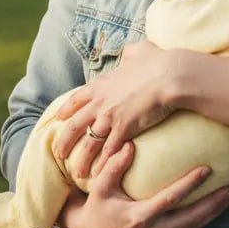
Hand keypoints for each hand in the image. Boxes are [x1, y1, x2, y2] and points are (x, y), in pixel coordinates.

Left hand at [53, 40, 180, 179]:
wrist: (169, 75)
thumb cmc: (158, 62)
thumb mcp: (139, 51)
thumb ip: (131, 53)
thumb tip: (130, 52)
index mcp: (101, 84)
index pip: (76, 99)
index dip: (66, 110)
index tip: (58, 119)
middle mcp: (100, 102)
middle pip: (74, 125)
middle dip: (64, 142)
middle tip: (58, 154)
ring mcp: (110, 117)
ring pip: (88, 143)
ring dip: (80, 160)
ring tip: (76, 174)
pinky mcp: (123, 129)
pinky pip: (108, 151)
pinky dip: (102, 165)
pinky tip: (98, 176)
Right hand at [59, 143, 228, 227]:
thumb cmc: (97, 207)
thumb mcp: (100, 187)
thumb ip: (114, 167)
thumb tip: (130, 145)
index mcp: (139, 217)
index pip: (170, 200)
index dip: (189, 185)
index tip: (206, 170)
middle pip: (191, 219)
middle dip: (213, 204)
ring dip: (213, 213)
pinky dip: (203, 220)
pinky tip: (215, 208)